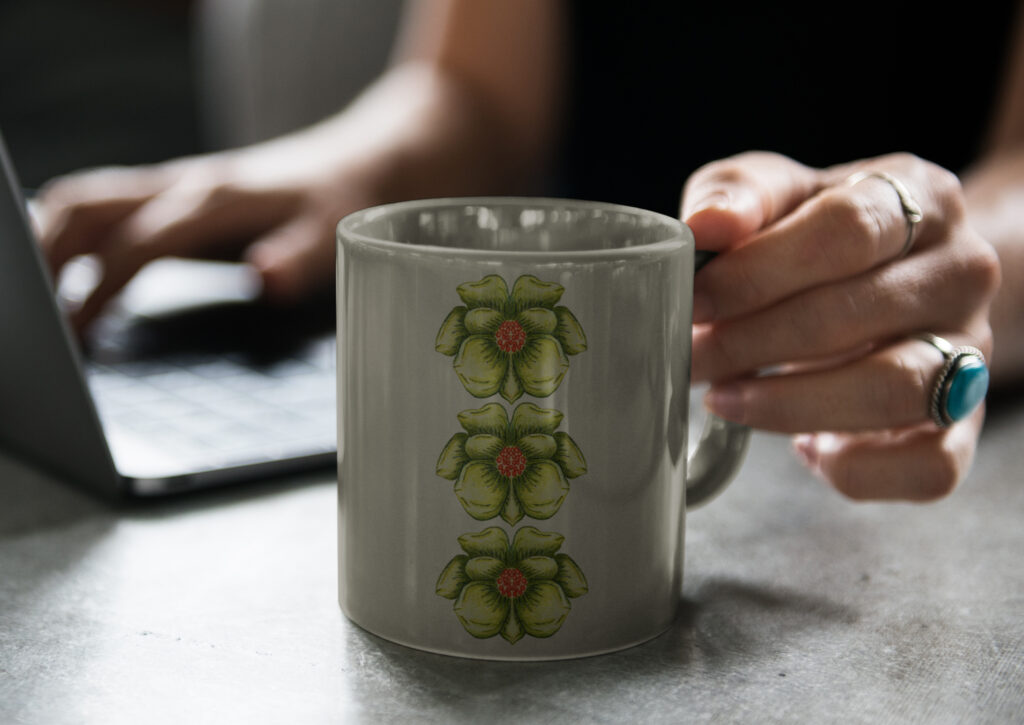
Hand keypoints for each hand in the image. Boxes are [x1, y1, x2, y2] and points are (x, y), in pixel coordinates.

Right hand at [35, 138, 375, 329]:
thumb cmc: (342, 202)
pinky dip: (76, 236)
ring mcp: (176, 187)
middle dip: (50, 257)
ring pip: (88, 202)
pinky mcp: (178, 197)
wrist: (357, 163)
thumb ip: (297, 259)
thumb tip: (265, 279)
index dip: (101, 288)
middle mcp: (185, 186)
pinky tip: (72, 274)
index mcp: (215, 201)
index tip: (77, 331)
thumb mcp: (333, 235)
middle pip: (87, 209)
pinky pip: (108, 208)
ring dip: (53, 241)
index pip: (137, 244)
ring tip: (40, 298)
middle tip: (40, 317)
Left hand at [681, 152, 1000, 500]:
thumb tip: (706, 225)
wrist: (894, 274)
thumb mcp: (778, 192)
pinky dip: (859, 470)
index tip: (694, 300)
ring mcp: (971, 352)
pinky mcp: (963, 424)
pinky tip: (806, 447)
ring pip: (891, 391)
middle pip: (853, 313)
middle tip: (690, 357)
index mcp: (921, 196)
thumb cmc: (819, 232)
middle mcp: (961, 272)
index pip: (845, 229)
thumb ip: (741, 195)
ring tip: (725, 399)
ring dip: (788, 405)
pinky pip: (928, 467)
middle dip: (749, 343)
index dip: (757, 271)